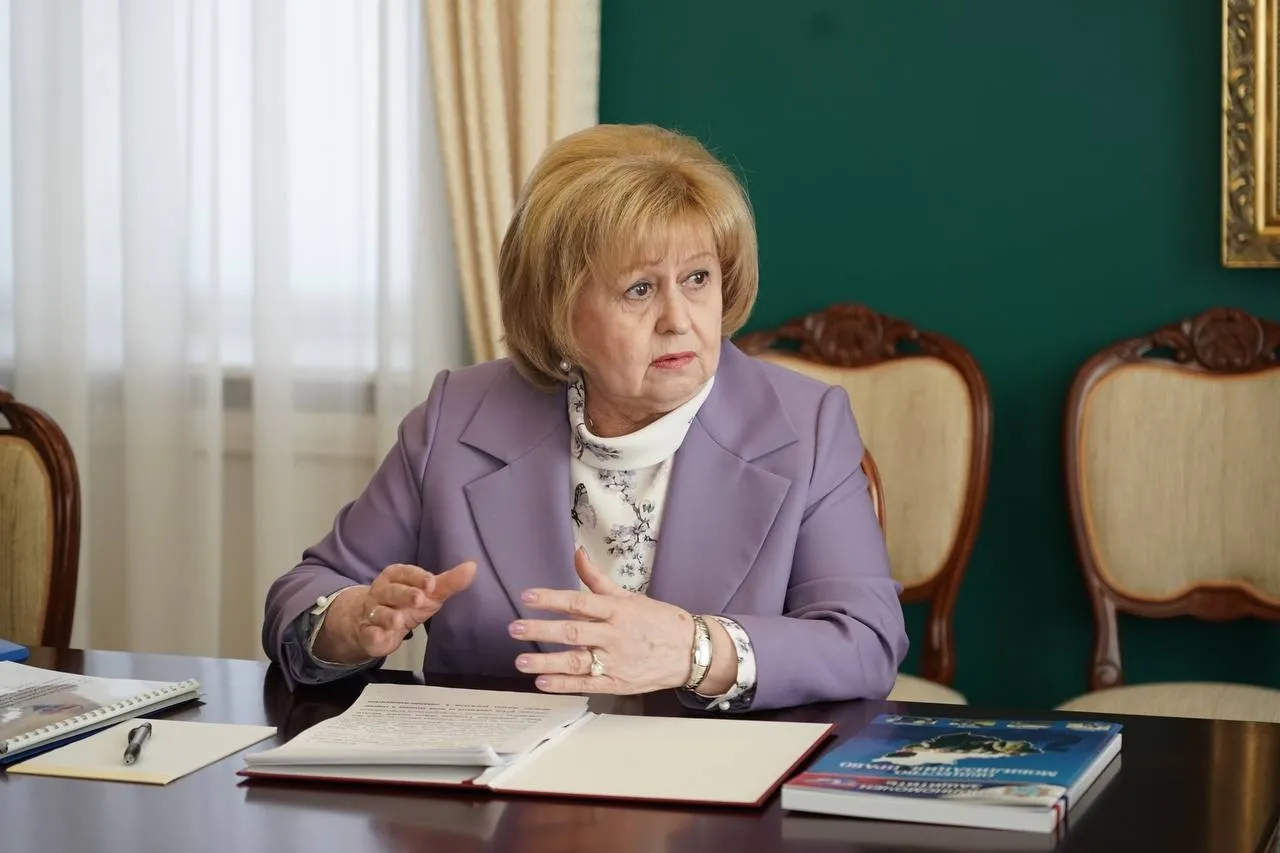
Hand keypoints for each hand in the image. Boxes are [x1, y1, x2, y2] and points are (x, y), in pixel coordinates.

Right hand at [315, 560, 475, 663]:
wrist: (374, 625)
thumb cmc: (406, 604)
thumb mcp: (429, 592)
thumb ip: (449, 582)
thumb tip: (472, 567)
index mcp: (395, 577)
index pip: (404, 572)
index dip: (417, 577)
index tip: (431, 583)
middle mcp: (381, 592)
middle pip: (391, 591)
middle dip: (404, 594)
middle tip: (419, 599)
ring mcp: (373, 613)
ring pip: (378, 612)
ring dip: (387, 616)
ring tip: (398, 620)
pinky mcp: (368, 633)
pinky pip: (368, 633)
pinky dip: (373, 634)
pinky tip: (379, 636)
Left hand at [510, 547, 694, 694]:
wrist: (690, 652)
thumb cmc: (658, 621)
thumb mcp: (630, 596)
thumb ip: (597, 579)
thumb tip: (577, 553)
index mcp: (618, 610)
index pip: (579, 602)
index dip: (552, 599)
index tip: (528, 596)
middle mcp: (615, 636)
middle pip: (573, 632)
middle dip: (541, 630)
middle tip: (514, 628)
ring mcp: (616, 662)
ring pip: (576, 662)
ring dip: (546, 662)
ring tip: (521, 660)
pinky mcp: (618, 683)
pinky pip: (587, 685)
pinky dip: (564, 685)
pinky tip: (542, 682)